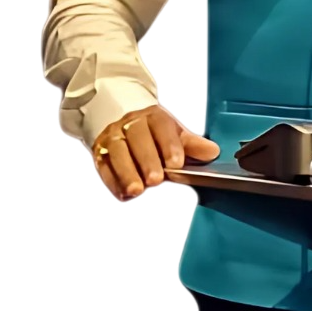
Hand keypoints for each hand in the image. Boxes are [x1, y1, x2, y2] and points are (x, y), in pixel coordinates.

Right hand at [90, 105, 220, 202]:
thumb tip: (212, 152)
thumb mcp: (176, 133)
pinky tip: (122, 194)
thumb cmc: (155, 131)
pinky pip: (102, 165)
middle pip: (137, 139)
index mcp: (153, 116)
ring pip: (117, 152)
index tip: (176, 163)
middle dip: (147, 161)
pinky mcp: (99, 152)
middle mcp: (131, 124)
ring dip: (126, 172)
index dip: (169, 145)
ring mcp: (112, 137)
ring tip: (137, 190)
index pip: (161, 127)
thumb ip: (192, 144)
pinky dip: (111, 180)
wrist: (124, 120)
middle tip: (156, 180)